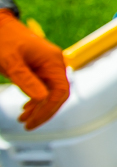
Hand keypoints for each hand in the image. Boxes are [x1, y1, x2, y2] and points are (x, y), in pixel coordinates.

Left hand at [0, 11, 70, 129]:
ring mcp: (49, 64)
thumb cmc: (3, 41)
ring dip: (39, 107)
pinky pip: (45, 86)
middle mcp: (55, 63)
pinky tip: (27, 107)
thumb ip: (26, 81)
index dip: (48, 110)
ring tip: (23, 119)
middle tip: (27, 125)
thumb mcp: (11, 63)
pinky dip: (37, 99)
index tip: (32, 122)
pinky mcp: (41, 66)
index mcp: (53, 61)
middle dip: (44, 112)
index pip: (60, 92)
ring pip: (52, 92)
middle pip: (58, 94)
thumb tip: (41, 99)